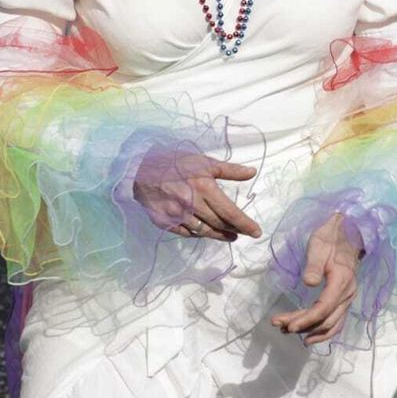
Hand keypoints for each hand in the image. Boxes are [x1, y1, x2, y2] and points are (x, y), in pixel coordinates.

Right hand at [133, 151, 260, 242]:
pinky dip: (197, 234)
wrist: (140, 167)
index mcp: (204, 188)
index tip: (256, 232)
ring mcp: (177, 215)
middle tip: (242, 232)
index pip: (230, 212)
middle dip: (234, 229)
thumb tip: (252, 173)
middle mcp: (192, 204)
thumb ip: (229, 170)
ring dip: (218, 235)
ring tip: (229, 236)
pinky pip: (186, 233)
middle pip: (219, 223)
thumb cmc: (174, 161)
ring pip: (204, 231)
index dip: (245, 224)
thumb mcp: (203, 161)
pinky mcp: (164, 221)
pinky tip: (204, 232)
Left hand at [271, 213, 361, 343]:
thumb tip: (308, 282)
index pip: (324, 308)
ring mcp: (347, 299)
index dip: (307, 319)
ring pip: (331, 324)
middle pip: (326, 319)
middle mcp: (347, 295)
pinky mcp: (343, 300)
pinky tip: (307, 335)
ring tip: (287, 331)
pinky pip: (335, 321)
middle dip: (303, 326)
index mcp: (342, 281)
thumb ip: (314, 266)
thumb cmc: (329, 239)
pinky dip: (322, 330)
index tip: (289, 326)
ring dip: (311, 331)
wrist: (347, 234)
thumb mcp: (318, 246)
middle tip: (279, 326)